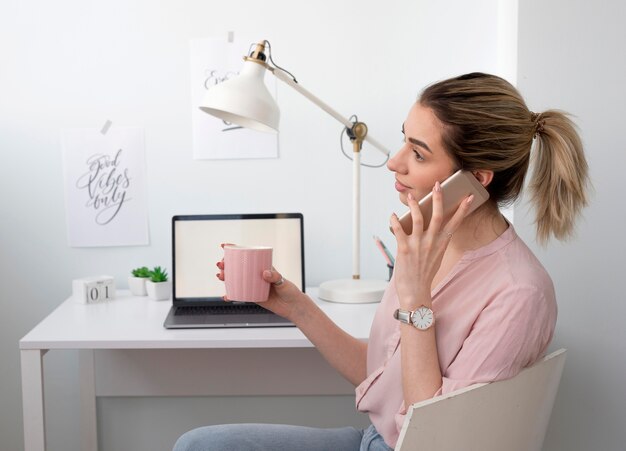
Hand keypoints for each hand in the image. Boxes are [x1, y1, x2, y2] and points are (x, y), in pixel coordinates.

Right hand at [216, 244, 302, 319]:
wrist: (293, 307)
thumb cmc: (290, 291)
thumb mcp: (283, 282)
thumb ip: (275, 277)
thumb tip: (264, 273)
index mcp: (263, 267)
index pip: (248, 255)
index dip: (234, 250)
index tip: (224, 246)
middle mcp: (256, 275)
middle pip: (237, 267)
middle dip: (226, 264)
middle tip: (220, 264)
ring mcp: (253, 286)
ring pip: (236, 280)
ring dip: (225, 277)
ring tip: (220, 276)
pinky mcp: (253, 297)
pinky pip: (239, 295)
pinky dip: (231, 295)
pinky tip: (225, 296)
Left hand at [389, 181, 473, 309]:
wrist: (416, 292)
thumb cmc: (424, 274)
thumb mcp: (436, 256)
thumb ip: (435, 241)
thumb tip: (432, 227)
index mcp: (441, 244)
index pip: (454, 223)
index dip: (462, 209)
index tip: (468, 197)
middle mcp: (432, 243)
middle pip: (437, 217)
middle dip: (438, 199)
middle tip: (438, 185)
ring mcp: (418, 246)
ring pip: (418, 220)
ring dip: (414, 206)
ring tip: (411, 196)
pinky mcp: (404, 250)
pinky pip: (399, 231)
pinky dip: (395, 221)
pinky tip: (392, 215)